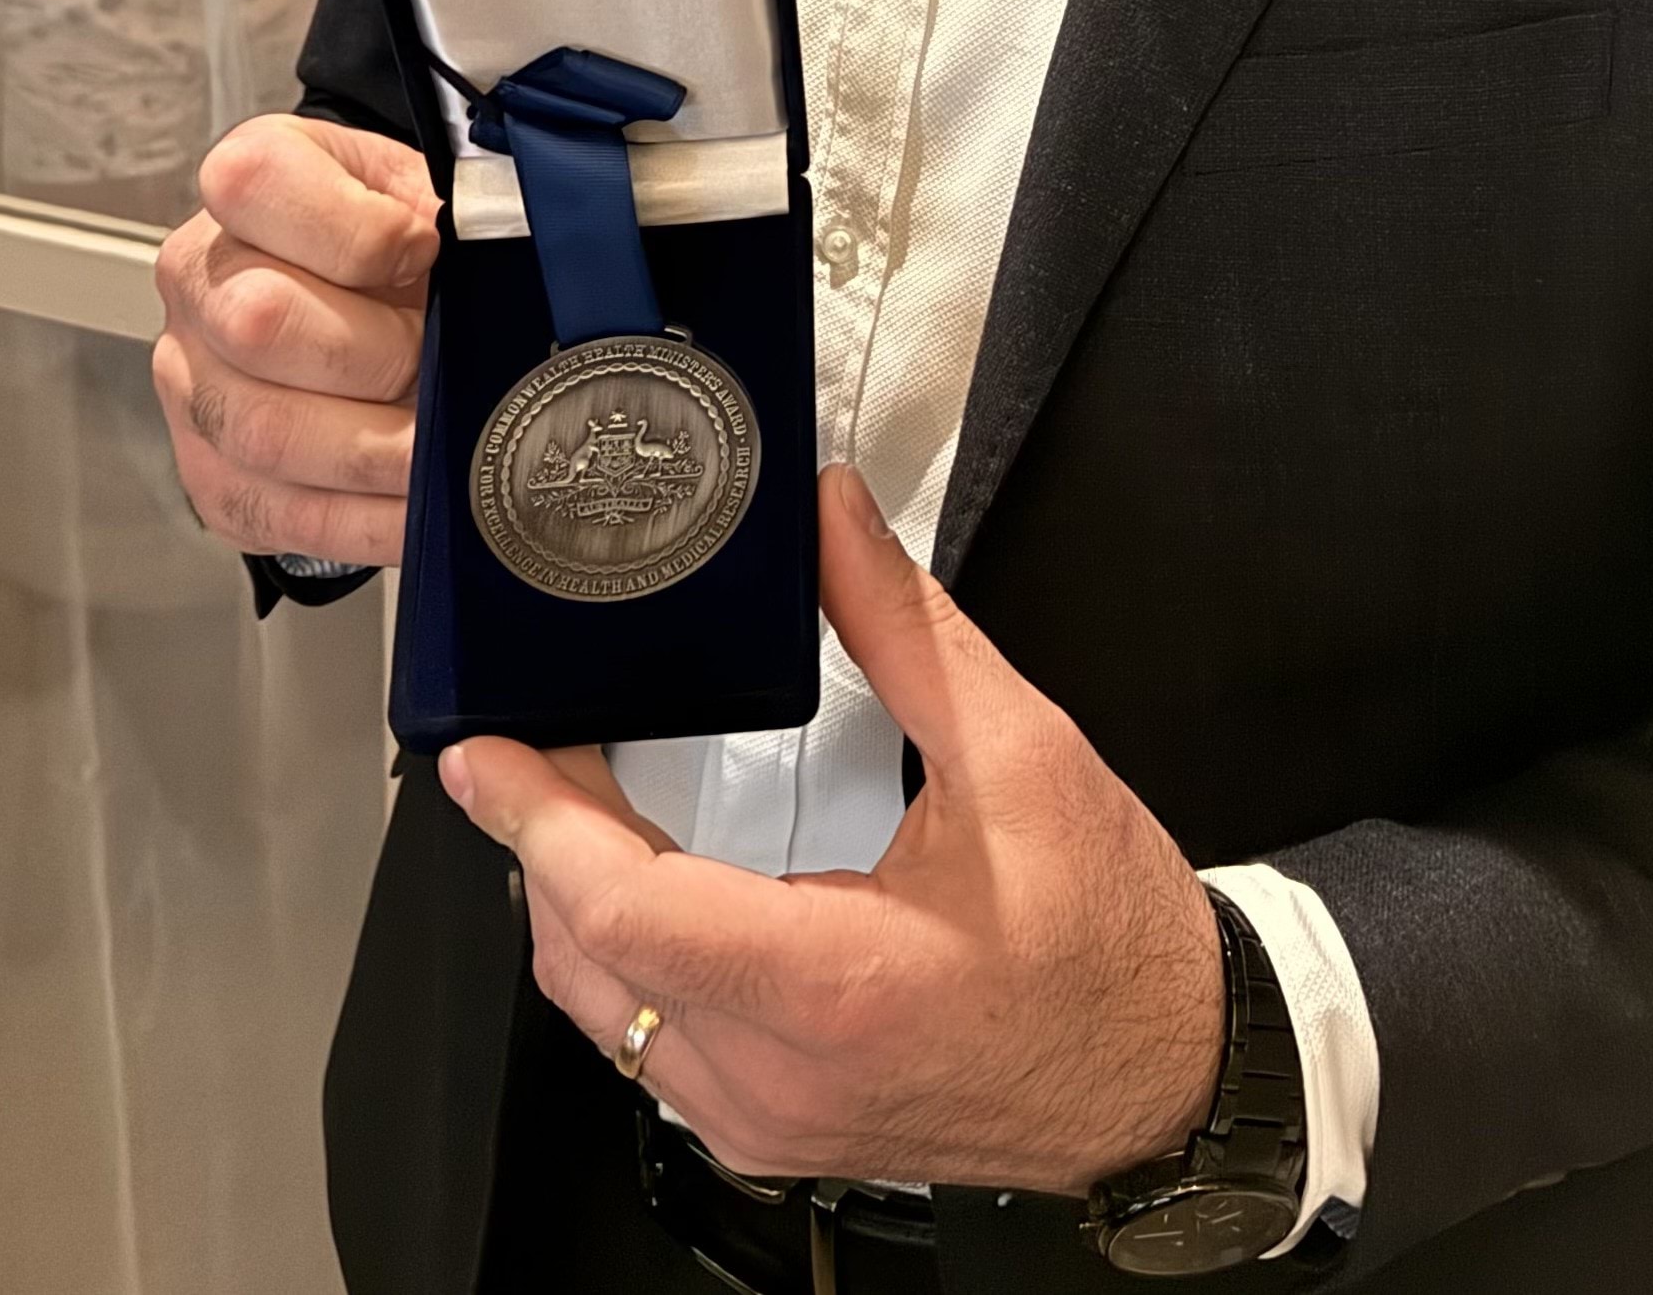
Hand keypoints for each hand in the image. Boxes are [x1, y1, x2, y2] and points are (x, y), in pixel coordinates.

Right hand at [151, 114, 438, 565]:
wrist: (360, 297)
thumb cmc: (395, 237)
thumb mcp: (424, 187)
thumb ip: (450, 205)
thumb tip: (501, 249)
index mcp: (250, 184)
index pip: (255, 185)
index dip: (355, 228)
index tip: (425, 248)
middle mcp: (201, 279)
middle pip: (257, 321)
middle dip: (377, 354)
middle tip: (436, 361)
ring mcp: (193, 381)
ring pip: (266, 431)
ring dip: (379, 450)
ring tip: (446, 443)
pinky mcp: (212, 473)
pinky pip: (280, 513)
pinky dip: (369, 519)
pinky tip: (422, 504)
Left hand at [441, 466, 1222, 1192]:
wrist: (1168, 1073)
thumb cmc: (1109, 936)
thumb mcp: (1022, 753)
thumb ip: (906, 626)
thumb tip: (831, 518)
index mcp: (835, 986)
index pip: (627, 911)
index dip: (538, 822)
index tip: (484, 751)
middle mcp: (780, 1077)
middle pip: (588, 965)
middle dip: (537, 846)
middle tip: (526, 742)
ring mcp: (770, 1122)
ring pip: (607, 1019)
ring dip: (571, 905)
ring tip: (566, 799)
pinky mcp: (777, 1134)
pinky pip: (650, 1052)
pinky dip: (619, 962)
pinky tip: (635, 889)